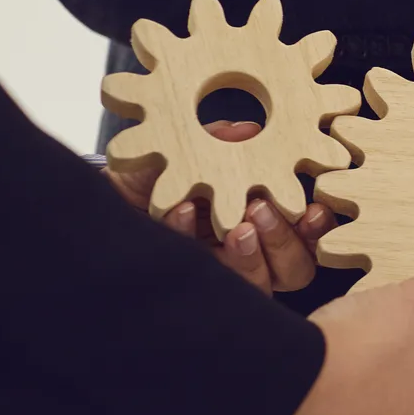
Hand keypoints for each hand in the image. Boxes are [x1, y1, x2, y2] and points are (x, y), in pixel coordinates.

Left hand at [105, 120, 329, 292]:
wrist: (95, 200)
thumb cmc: (148, 175)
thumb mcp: (183, 148)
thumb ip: (216, 140)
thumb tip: (247, 130)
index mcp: (262, 218)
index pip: (307, 234)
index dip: (318, 226)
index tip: (315, 208)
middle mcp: (248, 251)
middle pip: (295, 269)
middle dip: (286, 240)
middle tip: (260, 208)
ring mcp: (219, 273)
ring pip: (261, 285)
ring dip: (253, 255)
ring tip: (235, 225)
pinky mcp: (189, 283)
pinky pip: (209, 282)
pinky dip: (193, 242)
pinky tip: (181, 213)